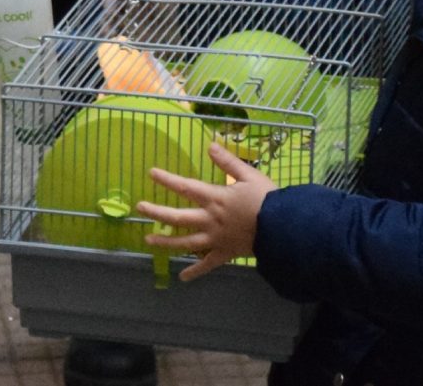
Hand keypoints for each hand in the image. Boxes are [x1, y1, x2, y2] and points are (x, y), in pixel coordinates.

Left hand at [138, 140, 274, 281]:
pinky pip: (206, 265)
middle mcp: (210, 220)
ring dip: (165, 242)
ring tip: (147, 241)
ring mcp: (215, 239)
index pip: (185, 187)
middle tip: (140, 208)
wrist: (283, 229)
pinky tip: (182, 276)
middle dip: (156, 212)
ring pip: (185, 243)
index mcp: (215, 198)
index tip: (151, 173)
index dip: (167, 179)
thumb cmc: (267, 199)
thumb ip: (228, 161)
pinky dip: (194, 271)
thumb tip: (210, 144)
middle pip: (178, 217)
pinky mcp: (224, 253)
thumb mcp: (249, 174)